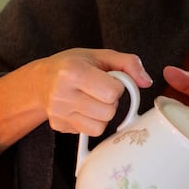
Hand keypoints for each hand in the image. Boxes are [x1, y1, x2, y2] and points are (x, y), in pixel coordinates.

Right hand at [0, 48, 152, 149]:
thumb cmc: (74, 65)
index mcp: (73, 72)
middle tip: (99, 91)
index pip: (112, 92)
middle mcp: (62, 94)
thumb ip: (129, 64)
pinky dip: (93, 122)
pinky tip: (84, 109)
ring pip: (101, 126)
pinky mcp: (58, 126)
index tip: (108, 79)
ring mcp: (58, 113)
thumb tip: (146, 82)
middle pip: (108, 112)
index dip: (117, 86)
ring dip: (103, 113)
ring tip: (92, 99)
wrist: (41, 80)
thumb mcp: (101, 55)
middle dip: (111, 101)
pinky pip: (90, 132)